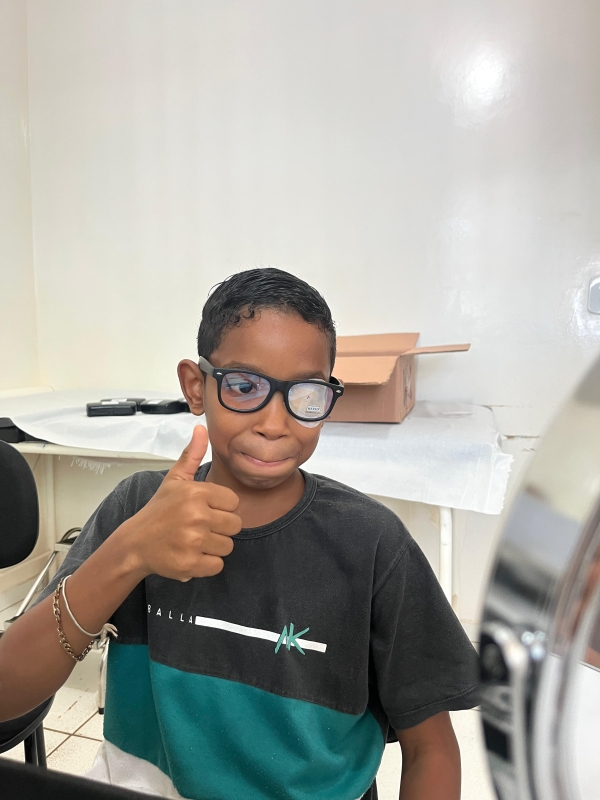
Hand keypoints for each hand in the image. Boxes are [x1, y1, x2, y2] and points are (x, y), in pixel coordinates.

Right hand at [124, 426, 240, 580]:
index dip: (221, 507)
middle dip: (220, 528)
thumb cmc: (159, 511)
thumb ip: (192, 455)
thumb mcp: (174, 480)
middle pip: (235, 525)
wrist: (134, 543)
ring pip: (228, 546)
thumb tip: (201, 428)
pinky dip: (206, 564)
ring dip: (213, 546)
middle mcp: (197, 516)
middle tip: (198, 527)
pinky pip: (217, 565)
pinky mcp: (190, 564)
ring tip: (193, 540)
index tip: (204, 509)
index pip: (234, 502)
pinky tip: (191, 554)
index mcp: (196, 493)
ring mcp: (193, 541)